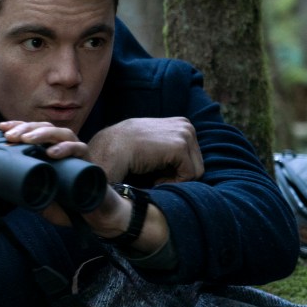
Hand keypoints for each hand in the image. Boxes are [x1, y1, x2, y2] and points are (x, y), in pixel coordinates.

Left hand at [0, 120, 89, 226]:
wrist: (97, 215)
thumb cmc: (68, 204)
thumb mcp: (43, 197)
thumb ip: (31, 190)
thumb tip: (10, 188)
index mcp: (51, 150)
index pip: (34, 132)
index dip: (18, 126)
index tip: (1, 127)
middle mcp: (64, 147)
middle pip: (45, 127)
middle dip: (27, 129)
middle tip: (11, 136)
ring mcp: (77, 152)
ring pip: (62, 133)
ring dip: (43, 134)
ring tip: (28, 140)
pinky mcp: (90, 161)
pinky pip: (79, 149)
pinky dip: (66, 148)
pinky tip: (52, 152)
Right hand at [87, 117, 203, 183]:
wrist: (109, 149)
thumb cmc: (125, 150)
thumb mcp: (152, 141)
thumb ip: (168, 145)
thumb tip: (181, 165)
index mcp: (181, 124)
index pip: (192, 156)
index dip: (175, 169)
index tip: (155, 169)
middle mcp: (186, 125)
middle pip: (197, 163)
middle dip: (176, 174)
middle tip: (153, 175)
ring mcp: (185, 134)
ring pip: (195, 171)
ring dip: (174, 179)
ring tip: (154, 175)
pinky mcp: (180, 146)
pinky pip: (190, 175)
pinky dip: (172, 183)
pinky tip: (154, 177)